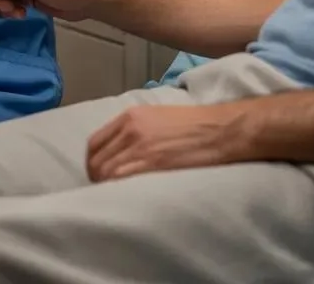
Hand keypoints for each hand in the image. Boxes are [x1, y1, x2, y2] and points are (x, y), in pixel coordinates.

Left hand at [85, 103, 252, 182]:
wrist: (220, 129)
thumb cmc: (195, 124)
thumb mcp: (158, 117)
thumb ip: (137, 129)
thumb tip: (124, 149)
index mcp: (130, 115)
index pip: (94, 142)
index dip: (93, 162)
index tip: (98, 175)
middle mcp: (130, 128)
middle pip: (96, 159)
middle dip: (96, 178)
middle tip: (105, 192)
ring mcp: (139, 145)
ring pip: (106, 172)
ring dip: (105, 187)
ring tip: (114, 199)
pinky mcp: (152, 162)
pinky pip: (122, 179)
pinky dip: (117, 190)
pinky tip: (123, 198)